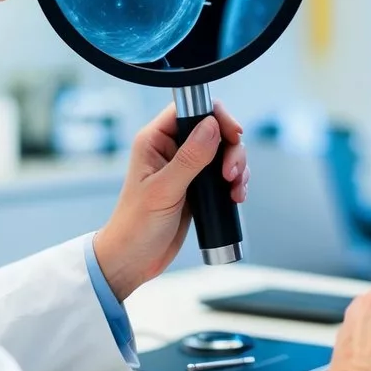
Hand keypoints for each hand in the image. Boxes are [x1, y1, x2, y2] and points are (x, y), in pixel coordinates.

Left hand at [93, 101, 247, 300]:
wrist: (133, 260)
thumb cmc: (135, 226)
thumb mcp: (164, 191)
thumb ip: (189, 158)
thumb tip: (212, 126)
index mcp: (155, 140)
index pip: (190, 110)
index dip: (216, 116)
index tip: (233, 134)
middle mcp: (171, 149)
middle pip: (214, 129)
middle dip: (231, 149)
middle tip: (231, 173)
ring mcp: (185, 167)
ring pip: (223, 151)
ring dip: (237, 166)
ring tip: (235, 189)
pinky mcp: (196, 185)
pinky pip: (223, 172)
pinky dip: (235, 181)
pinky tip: (235, 196)